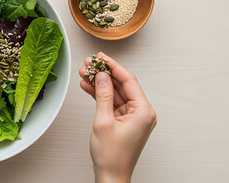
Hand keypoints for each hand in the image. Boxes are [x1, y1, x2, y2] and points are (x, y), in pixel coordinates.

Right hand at [79, 52, 156, 182]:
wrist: (111, 175)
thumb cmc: (111, 156)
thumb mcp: (103, 121)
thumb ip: (103, 95)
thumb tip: (102, 76)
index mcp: (143, 112)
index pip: (129, 81)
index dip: (113, 66)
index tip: (101, 57)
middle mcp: (142, 113)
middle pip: (122, 85)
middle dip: (104, 73)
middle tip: (90, 63)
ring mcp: (133, 117)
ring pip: (116, 93)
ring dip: (100, 83)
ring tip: (85, 72)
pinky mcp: (125, 121)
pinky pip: (113, 102)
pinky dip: (101, 95)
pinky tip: (88, 86)